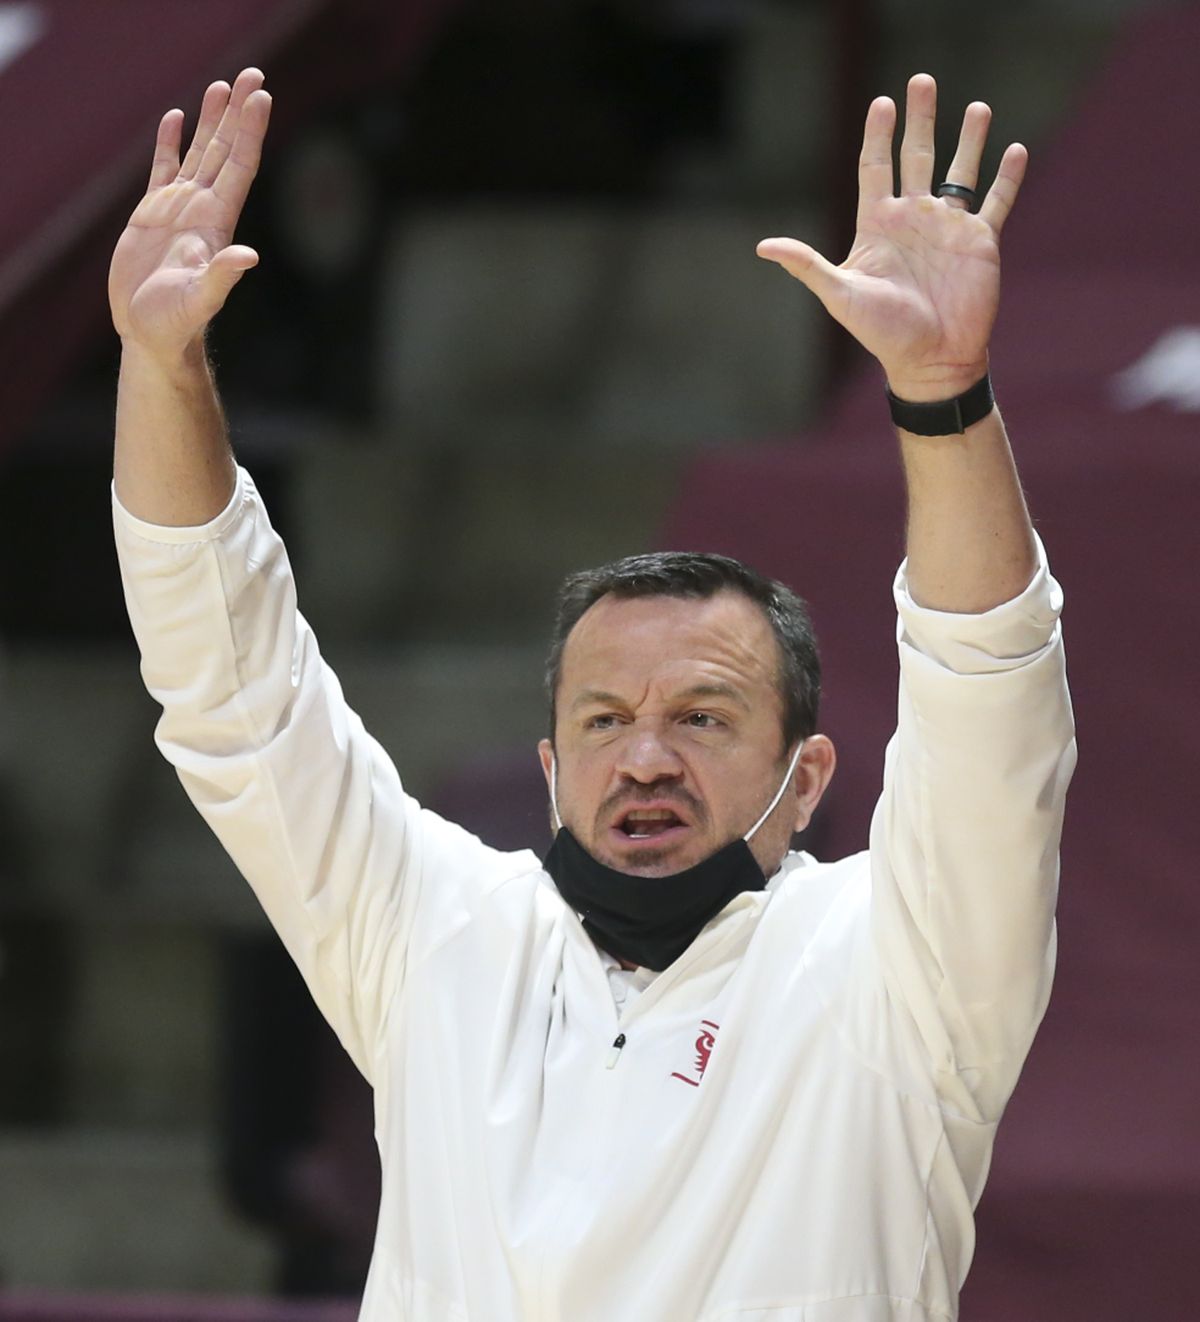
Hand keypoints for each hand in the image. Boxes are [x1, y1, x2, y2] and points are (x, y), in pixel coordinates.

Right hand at [109, 69, 271, 358]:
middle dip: (238, 113)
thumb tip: (248, 257)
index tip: (262, 97)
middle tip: (253, 74)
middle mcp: (203, 209)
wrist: (150, 335)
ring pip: (199, 154)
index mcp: (217, 222)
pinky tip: (175, 118)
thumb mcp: (200, 299)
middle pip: (226, 150)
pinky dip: (170, 143)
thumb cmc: (176, 324)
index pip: (241, 166)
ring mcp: (179, 209)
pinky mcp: (152, 215)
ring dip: (211, 121)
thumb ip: (222, 276)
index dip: (251, 131)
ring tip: (220, 86)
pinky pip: (164, 169)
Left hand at [757, 73, 1025, 400]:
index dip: (877, 135)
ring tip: (976, 107)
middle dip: (919, 120)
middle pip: (916, 157)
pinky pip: (996, 201)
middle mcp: (913, 220)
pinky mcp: (981, 242)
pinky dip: (1007, 176)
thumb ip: (807, 266)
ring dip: (968, 139)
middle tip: (922, 81)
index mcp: (878, 225)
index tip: (881, 102)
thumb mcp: (841, 295)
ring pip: (960, 172)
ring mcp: (948, 228)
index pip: (875, 167)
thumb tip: (762, 247)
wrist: (931, 361)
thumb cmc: (883, 333)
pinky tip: (1015, 148)